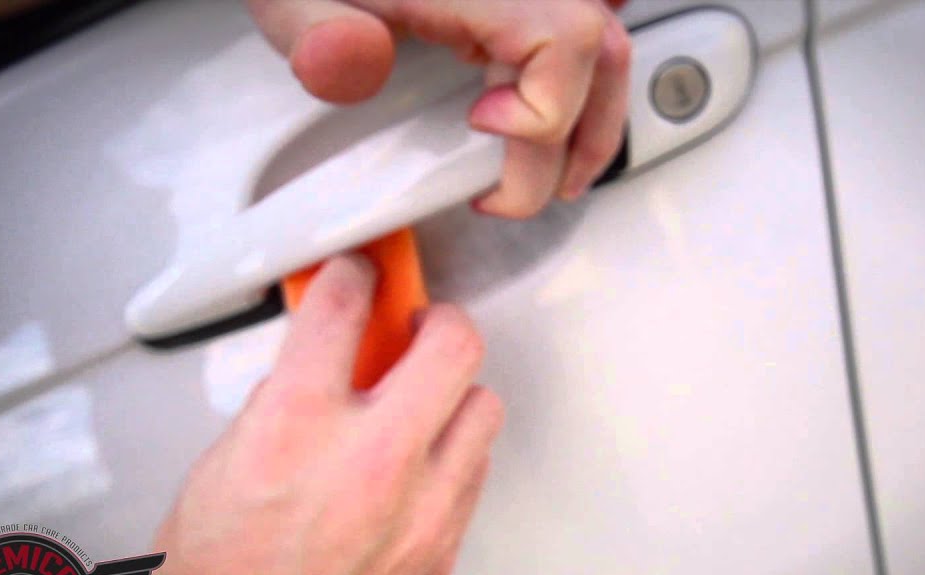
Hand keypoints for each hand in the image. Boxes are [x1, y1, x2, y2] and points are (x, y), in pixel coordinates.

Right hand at [53, 255, 503, 574]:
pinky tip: (418, 467)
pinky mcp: (439, 554)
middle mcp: (368, 464)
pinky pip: (473, 479)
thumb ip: (279, 405)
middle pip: (451, 343)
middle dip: (434, 319)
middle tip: (415, 325)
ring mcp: (417, 513)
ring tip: (421, 402)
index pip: (342, 309)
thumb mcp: (219, 467)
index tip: (356, 276)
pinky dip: (451, 459)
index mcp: (295, 428)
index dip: (351, 277)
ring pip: (482, 410)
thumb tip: (313, 371)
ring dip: (452, 395)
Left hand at [246, 0, 632, 217]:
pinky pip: (584, 35)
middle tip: (509, 193)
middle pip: (601, 54)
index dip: (541, 108)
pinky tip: (559, 124)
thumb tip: (354, 61)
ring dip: (591, 123)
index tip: (479, 126)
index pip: (566, 43)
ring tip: (554, 179)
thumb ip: (318, 31)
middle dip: (574, 143)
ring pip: (606, 48)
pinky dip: (583, 88)